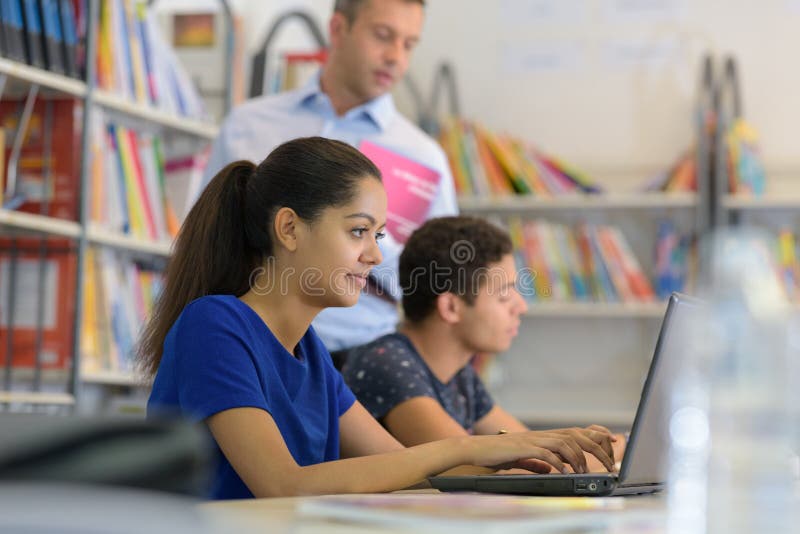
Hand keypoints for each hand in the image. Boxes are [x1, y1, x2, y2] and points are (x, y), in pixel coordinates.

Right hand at [465, 429, 611, 473]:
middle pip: (577, 435)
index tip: (612, 440)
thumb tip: (552, 468)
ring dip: (579, 459)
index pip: (576, 431)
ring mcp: (534, 440)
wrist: (476, 449)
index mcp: (545, 436)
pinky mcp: (524, 448)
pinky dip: (558, 464)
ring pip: (566, 443)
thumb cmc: (498, 453)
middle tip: (609, 464)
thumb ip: (538, 461)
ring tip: (585, 472)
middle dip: (597, 449)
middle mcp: (543, 434)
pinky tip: (563, 473)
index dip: (596, 434)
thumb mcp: (523, 458)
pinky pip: (547, 454)